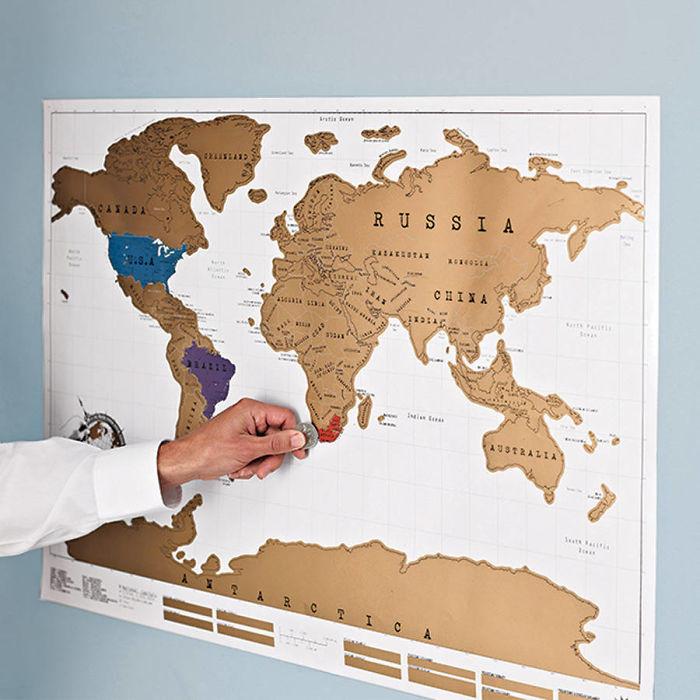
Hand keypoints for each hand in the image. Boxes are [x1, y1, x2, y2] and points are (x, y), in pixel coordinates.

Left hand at [156, 398, 306, 492]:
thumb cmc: (207, 450)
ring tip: (245, 468)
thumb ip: (277, 443)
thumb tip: (298, 438)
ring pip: (269, 448)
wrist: (187, 462)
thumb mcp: (248, 449)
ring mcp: (246, 429)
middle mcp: (249, 416)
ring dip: (260, 462)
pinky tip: (240, 467)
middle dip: (271, 456)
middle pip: (278, 436)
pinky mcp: (242, 441)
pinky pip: (258, 453)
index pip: (285, 418)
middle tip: (263, 467)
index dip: (294, 435)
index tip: (300, 450)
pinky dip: (252, 464)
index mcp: (251, 410)